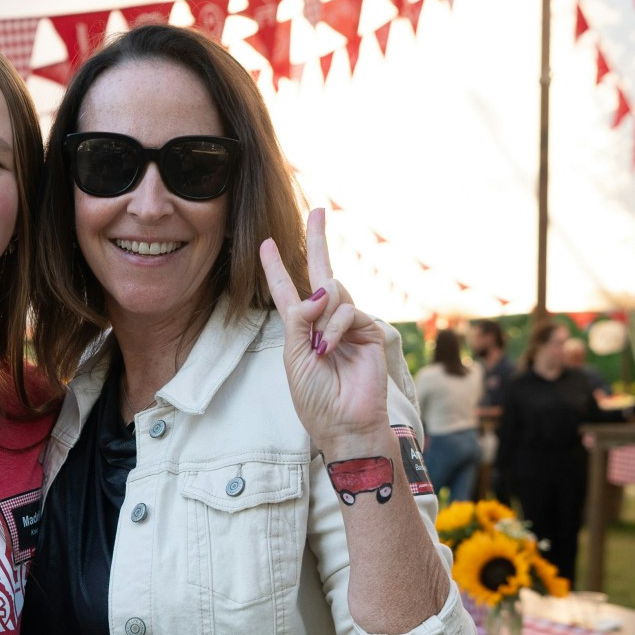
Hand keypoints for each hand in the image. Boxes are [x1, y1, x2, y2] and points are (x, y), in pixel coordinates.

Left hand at [260, 208, 388, 449]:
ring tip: (321, 348)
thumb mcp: (294, 357)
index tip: (265, 243)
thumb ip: (299, 321)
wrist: (344, 425)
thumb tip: (320, 288)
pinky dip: (335, 328)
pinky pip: (347, 311)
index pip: (286, 291)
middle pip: (320, 272)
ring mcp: (349, 324)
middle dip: (317, 240)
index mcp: (301, 329)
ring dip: (322, 316)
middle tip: (318, 209)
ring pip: (333, 293)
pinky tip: (331, 349)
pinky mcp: (369, 330)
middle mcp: (325, 321)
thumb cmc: (315, 399)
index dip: (275, 268)